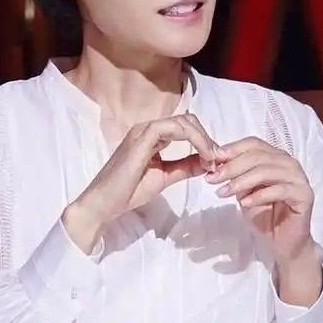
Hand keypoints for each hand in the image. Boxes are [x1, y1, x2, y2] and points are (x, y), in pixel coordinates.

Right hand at [65, 113, 226, 250]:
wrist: (104, 203)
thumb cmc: (128, 191)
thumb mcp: (164, 177)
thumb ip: (184, 168)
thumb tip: (207, 162)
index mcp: (152, 136)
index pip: (185, 126)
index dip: (205, 140)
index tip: (217, 159)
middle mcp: (147, 128)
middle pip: (187, 120)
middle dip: (207, 137)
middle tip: (218, 159)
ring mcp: (143, 132)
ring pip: (183, 121)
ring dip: (203, 138)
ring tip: (213, 158)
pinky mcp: (141, 139)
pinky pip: (172, 129)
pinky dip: (193, 140)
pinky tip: (202, 156)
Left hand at [206, 135, 317, 264]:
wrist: (282, 242)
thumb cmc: (264, 215)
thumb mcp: (244, 192)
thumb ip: (235, 176)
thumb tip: (215, 162)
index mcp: (275, 157)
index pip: (253, 144)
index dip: (232, 150)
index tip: (211, 161)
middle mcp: (289, 164)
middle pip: (258, 156)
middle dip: (232, 167)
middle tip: (213, 179)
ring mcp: (299, 178)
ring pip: (267, 171)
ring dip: (241, 181)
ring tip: (224, 192)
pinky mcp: (304, 195)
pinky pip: (279, 190)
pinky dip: (259, 196)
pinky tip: (244, 203)